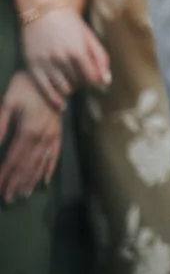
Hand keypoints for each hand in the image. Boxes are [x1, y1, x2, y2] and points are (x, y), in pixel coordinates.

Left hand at [0, 74, 58, 203]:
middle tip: (8, 199)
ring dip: (31, 181)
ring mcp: (53, 136)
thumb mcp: (8, 104)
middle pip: (27, 165)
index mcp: (28, 130)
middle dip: (16, 183)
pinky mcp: (58, 132)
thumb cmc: (26, 86)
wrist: (55, 74)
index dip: (4, 175)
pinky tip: (45, 181)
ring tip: (22, 195)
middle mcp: (42, 137)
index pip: (13, 159)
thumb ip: (0, 128)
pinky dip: (49, 169)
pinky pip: (55, 154)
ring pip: (40, 163)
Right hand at [18, 4, 108, 106]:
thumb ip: (100, 57)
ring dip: (69, 90)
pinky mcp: (32, 67)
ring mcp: (46, 64)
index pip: (91, 78)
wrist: (41, 10)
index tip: (93, 78)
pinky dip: (54, 99)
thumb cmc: (69, 22)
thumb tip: (106, 80)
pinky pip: (45, 90)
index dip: (94, 81)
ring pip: (62, 88)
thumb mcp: (89, 36)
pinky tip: (61, 104)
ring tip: (70, 84)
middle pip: (77, 84)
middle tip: (80, 78)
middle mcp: (61, 60)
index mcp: (78, 51)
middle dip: (81, 84)